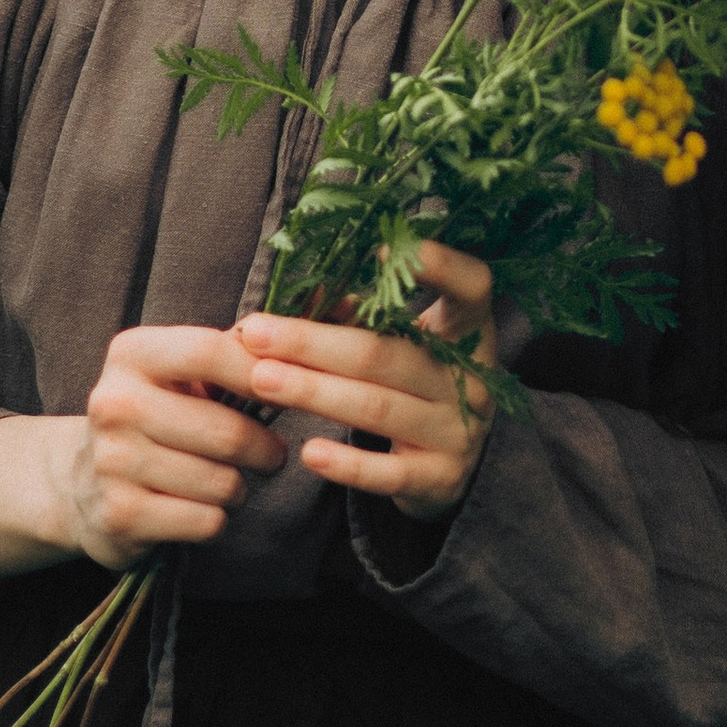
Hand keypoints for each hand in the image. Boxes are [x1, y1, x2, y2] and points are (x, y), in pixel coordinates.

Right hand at [49, 322, 290, 567]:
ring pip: (222, 483)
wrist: (81, 485)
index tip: (289, 391)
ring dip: (238, 489)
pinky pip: (206, 521)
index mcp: (130, 355)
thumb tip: (286, 353)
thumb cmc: (151, 420)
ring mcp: (112, 462)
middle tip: (271, 455)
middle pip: (227, 432)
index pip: (208, 353)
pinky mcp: (119, 514)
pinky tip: (198, 508)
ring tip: (226, 483)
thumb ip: (224, 356)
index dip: (260, 373)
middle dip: (265, 449)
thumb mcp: (173, 375)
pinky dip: (216, 520)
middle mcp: (114, 404)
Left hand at [239, 241, 497, 524]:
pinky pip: (388, 473)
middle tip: (255, 332)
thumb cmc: (416, 382)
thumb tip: (306, 289)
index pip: (471, 287)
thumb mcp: (405, 342)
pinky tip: (307, 453)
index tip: (381, 247)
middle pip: (385, 354)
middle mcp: (468, 379)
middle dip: (312, 343)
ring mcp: (457, 431)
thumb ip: (361, 316)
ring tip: (261, 379)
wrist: (456, 463)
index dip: (438, 266)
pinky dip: (347, 464)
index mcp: (467, 330)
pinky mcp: (440, 478)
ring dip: (312, 393)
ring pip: (377, 409)